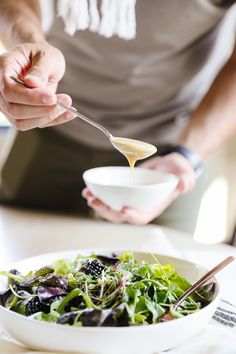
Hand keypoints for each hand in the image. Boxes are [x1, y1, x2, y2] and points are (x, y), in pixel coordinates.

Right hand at [0, 42, 76, 129]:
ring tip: (67, 105)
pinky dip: (53, 120)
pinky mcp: (23, 115)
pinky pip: (35, 124)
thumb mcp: (45, 54)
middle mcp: (2, 89)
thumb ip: (40, 68)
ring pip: (22, 122)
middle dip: (41, 109)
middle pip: (14, 110)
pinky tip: (68, 113)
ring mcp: (10, 104)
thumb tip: (32, 83)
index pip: (10, 91)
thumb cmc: (42, 55)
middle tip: (64, 101)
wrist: (42, 62)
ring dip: (47, 117)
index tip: (52, 97)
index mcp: (4, 69)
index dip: (30, 97)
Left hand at [82, 153, 196, 224]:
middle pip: (122, 215)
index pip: (143, 216)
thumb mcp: (184, 173)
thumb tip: (184, 185)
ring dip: (99, 205)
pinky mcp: (123, 192)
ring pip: (112, 208)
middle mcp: (140, 206)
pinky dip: (99, 195)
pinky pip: (109, 198)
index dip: (133, 216)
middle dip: (108, 212)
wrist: (168, 165)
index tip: (123, 210)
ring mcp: (130, 200)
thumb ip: (186, 179)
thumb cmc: (177, 171)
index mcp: (154, 206)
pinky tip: (88, 191)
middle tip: (95, 202)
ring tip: (88, 196)